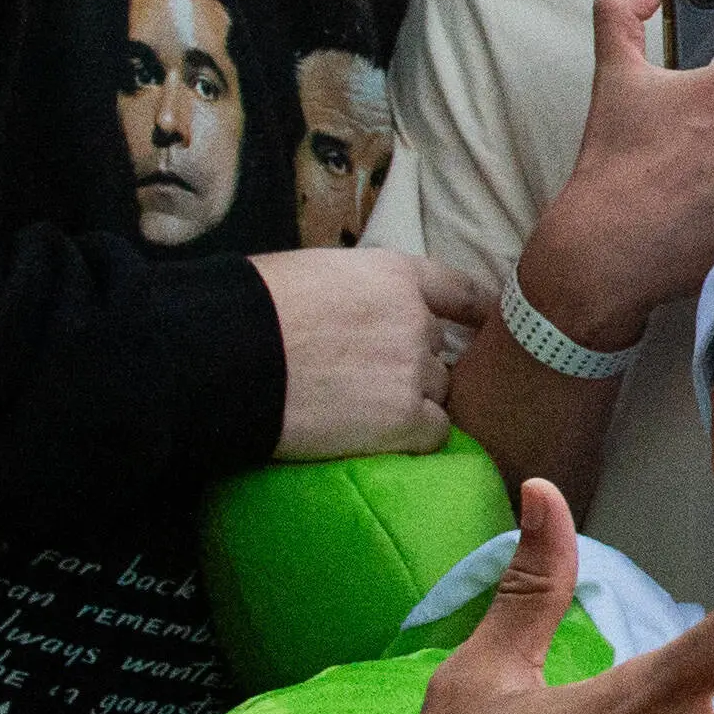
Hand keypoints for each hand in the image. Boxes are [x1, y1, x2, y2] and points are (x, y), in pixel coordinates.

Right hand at [258, 248, 493, 457]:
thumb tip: (353, 313)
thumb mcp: (314, 276)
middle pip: (439, 352)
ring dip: (412, 403)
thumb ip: (355, 293)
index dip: (476, 310)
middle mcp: (416, 320)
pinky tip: (380, 438)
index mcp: (395, 275)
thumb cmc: (250, 309)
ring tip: (364, 412)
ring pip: (437, 393)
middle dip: (414, 367)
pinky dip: (413, 438)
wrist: (227, 355)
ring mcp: (414, 371)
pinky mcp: (404, 419)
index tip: (486, 324)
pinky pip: (433, 433)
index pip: (458, 290)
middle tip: (369, 383)